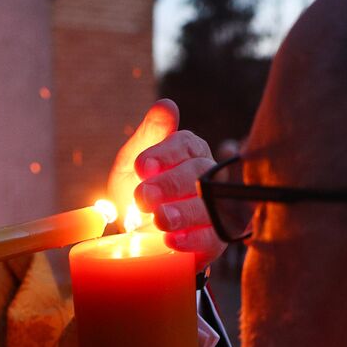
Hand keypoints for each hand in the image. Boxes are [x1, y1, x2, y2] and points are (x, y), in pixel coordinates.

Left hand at [109, 100, 227, 272]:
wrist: (135, 237)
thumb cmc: (137, 192)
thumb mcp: (131, 164)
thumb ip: (148, 135)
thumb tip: (166, 105)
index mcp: (190, 152)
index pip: (185, 144)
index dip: (165, 154)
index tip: (141, 166)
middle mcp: (208, 177)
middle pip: (198, 174)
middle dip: (170, 184)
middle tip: (142, 197)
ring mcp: (215, 209)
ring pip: (209, 206)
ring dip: (183, 212)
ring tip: (159, 219)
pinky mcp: (216, 240)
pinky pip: (212, 239)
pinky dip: (192, 240)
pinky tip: (171, 240)